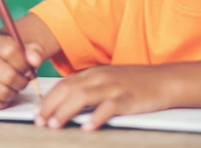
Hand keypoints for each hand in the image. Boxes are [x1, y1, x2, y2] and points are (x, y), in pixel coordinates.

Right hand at [0, 31, 42, 109]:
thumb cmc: (9, 51)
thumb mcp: (24, 44)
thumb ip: (35, 50)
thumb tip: (35, 60)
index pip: (11, 52)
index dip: (24, 64)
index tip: (27, 66)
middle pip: (8, 76)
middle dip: (22, 82)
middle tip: (23, 79)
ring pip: (1, 93)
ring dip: (13, 93)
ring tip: (13, 86)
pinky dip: (3, 102)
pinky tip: (4, 92)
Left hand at [34, 65, 170, 130]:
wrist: (164, 80)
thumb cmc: (135, 84)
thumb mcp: (108, 81)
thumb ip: (89, 88)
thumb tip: (66, 103)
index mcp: (94, 73)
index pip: (64, 84)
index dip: (48, 99)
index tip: (37, 112)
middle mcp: (101, 77)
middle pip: (68, 89)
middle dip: (50, 106)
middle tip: (40, 121)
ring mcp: (114, 87)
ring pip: (83, 96)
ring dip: (65, 111)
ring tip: (55, 125)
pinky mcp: (128, 98)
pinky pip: (109, 107)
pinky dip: (96, 117)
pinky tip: (87, 128)